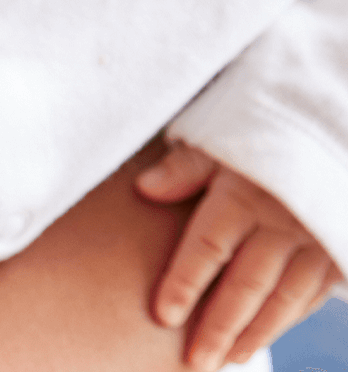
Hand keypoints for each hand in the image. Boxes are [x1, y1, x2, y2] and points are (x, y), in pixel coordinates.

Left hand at [135, 142, 342, 369]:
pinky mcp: (341, 248)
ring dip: (256, 332)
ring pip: (284, 297)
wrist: (335, 124)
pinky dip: (291, 317)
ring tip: (229, 359)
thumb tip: (144, 189)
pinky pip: (316, 292)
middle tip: (196, 361)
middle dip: (219, 326)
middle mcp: (284, 223)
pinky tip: (268, 334)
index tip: (162, 316)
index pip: (208, 248)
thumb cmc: (267, 128)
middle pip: (246, 284)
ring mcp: (318, 239)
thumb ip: (186, 166)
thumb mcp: (223, 133)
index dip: (184, 283)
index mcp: (246, 195)